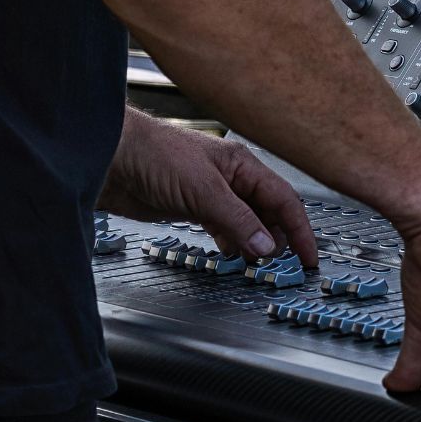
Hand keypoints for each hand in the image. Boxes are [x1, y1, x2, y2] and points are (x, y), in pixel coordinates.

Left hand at [99, 107, 317, 263]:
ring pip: (246, 222)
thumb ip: (237, 219)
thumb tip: (267, 246)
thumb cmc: (153, 154)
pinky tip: (231, 255)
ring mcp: (212, 194)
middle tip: (284, 267)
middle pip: (268, 213)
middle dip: (279, 239)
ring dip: (254, 243)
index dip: (300, 229)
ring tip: (259, 266)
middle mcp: (232, 179)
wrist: (110, 158)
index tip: (310, 257)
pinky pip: (223, 228)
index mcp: (243, 165)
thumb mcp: (204, 189)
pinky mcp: (192, 207)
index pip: (284, 200)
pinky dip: (231, 243)